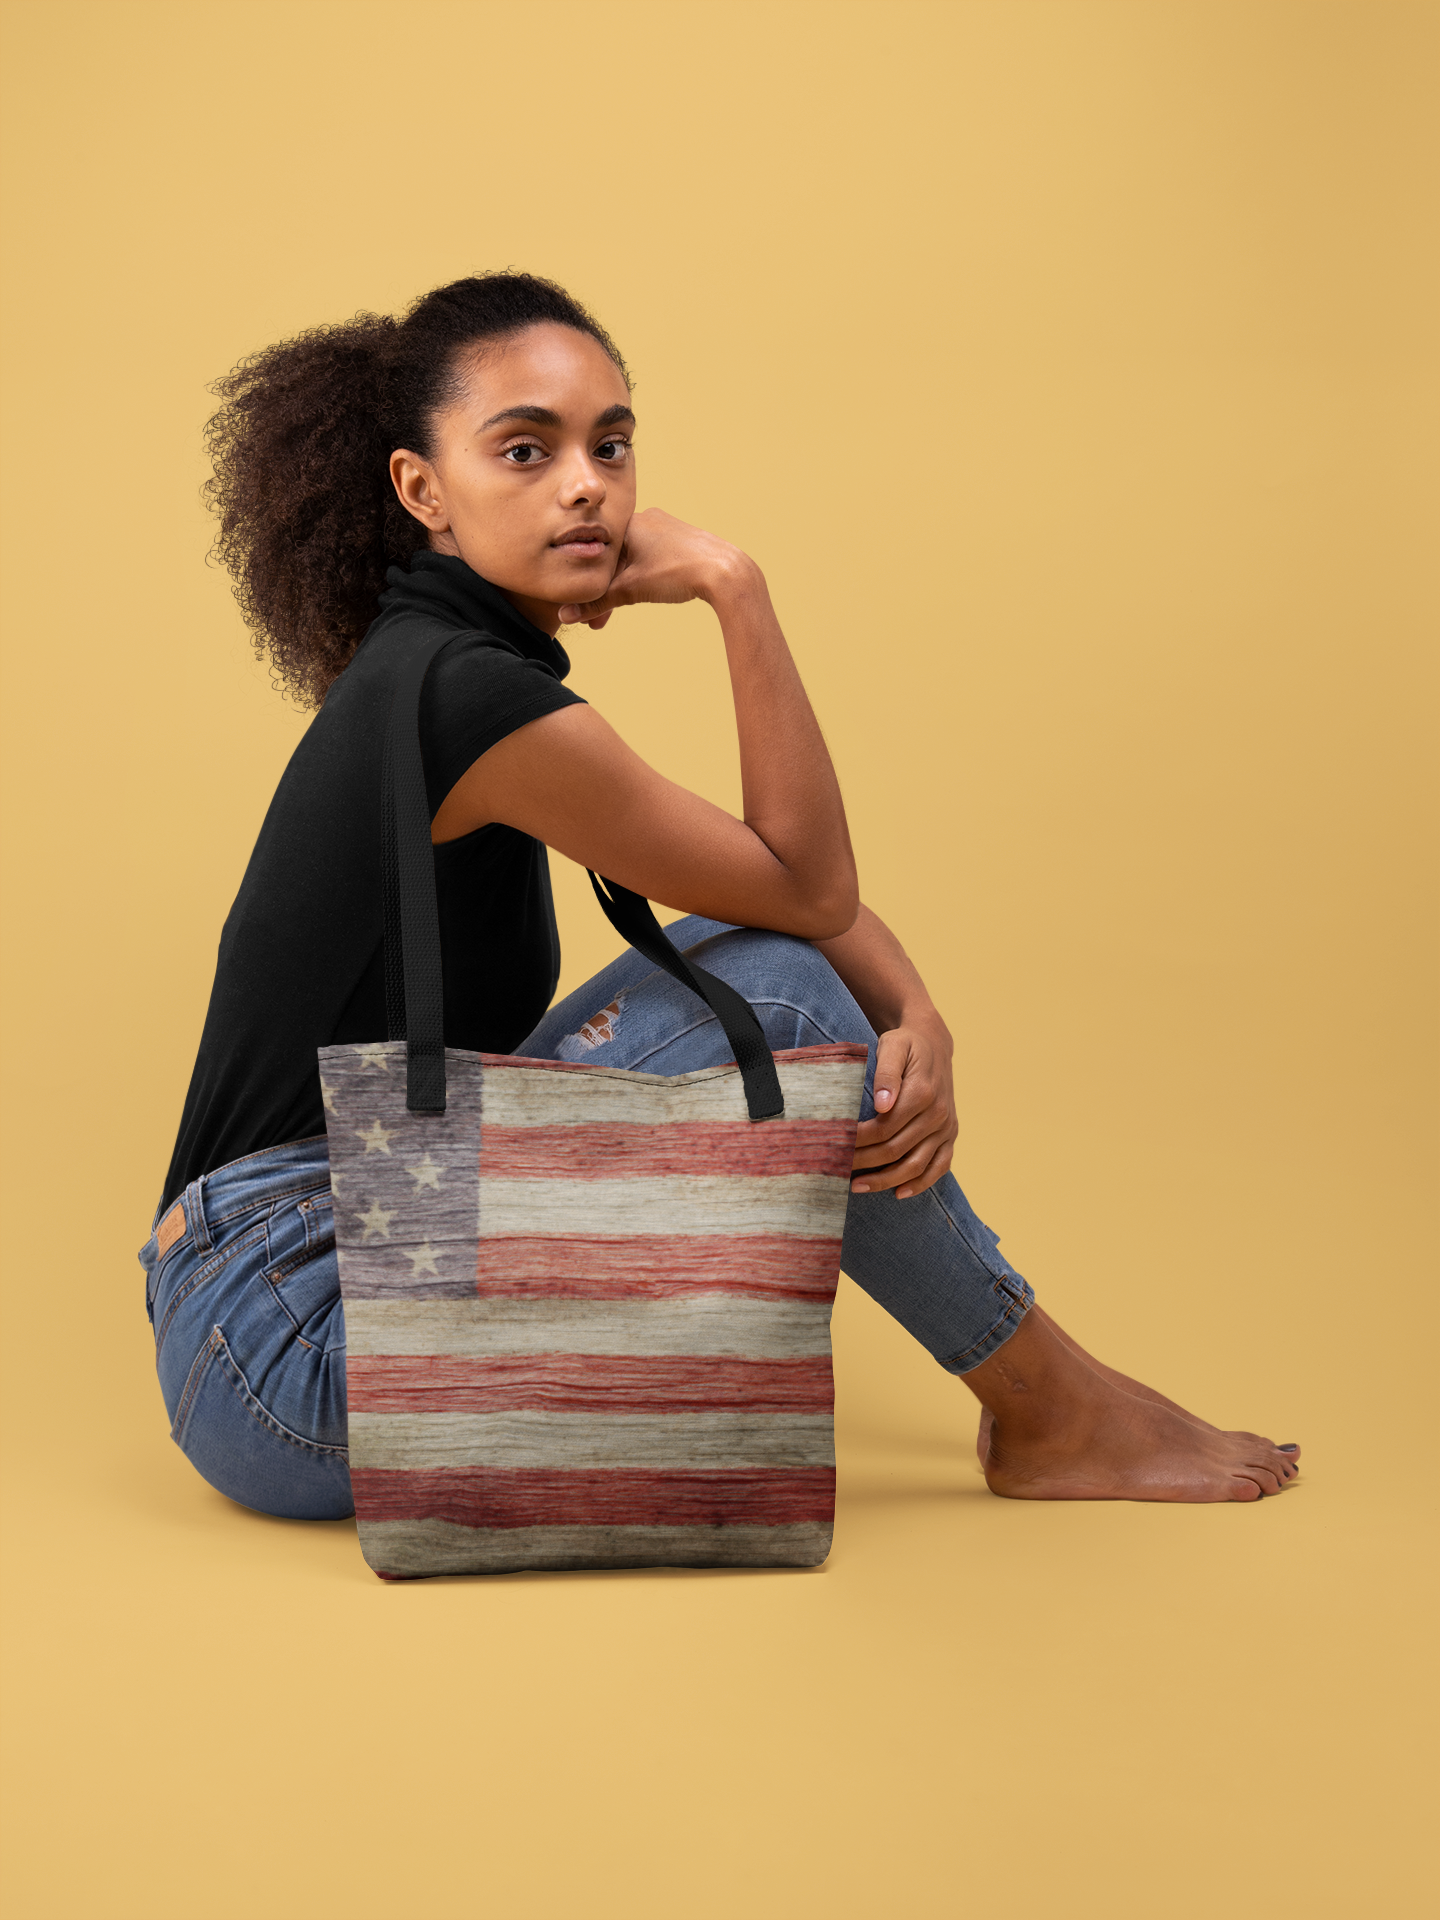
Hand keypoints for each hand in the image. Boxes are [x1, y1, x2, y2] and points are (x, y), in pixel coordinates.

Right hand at [558, 508, 756, 627]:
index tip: (583, 612)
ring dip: (621, 589)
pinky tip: (643, 594)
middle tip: (598, 623)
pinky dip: (640, 578)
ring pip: (631, 561)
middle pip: (613, 560)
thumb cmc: (677, 572)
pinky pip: (649, 557)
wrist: (724, 571)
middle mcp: (644, 517)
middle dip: (604, 594)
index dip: (587, 587)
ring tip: (618, 615)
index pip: (596, 555)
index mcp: (627, 522)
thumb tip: (566, 616)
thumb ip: (596, 603)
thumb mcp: (630, 590)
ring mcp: (663, 526)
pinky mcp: (679, 538)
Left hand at [850, 1022, 957, 1199]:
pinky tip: (899, 1193)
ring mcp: (946, 1127)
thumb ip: (887, 1073)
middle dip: (864, 1162)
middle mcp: (938, 1114)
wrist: (934, 1043)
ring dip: (886, 1180)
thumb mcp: (893, 1046)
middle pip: (896, 1149)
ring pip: (916, 1164)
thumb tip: (882, 1104)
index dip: (858, 1140)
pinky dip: (922, 1183)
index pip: (884, 1127)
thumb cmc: (906, 1044)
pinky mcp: (951, 1134)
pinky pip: (940, 1166)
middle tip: (837, 1169)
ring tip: (857, 1187)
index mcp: (922, 1093)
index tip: (835, 1146)